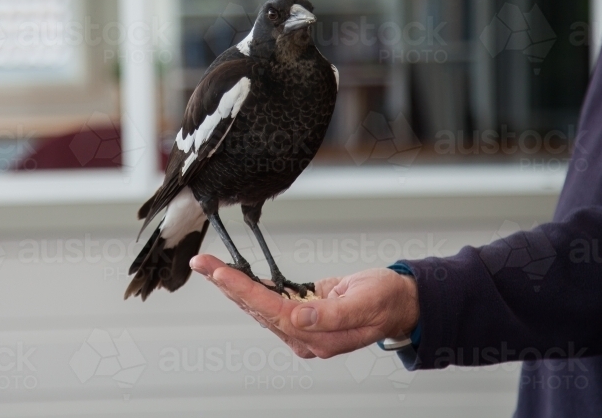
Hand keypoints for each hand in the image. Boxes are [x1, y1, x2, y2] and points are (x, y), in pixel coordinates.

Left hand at [189, 254, 419, 358]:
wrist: (399, 301)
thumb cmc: (386, 302)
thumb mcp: (364, 304)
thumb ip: (331, 314)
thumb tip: (298, 318)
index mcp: (319, 338)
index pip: (272, 312)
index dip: (245, 292)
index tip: (222, 275)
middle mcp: (305, 336)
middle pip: (257, 308)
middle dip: (227, 285)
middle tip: (202, 263)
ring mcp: (302, 326)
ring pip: (258, 305)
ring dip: (233, 285)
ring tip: (208, 266)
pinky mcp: (302, 313)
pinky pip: (270, 299)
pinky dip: (250, 286)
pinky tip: (233, 276)